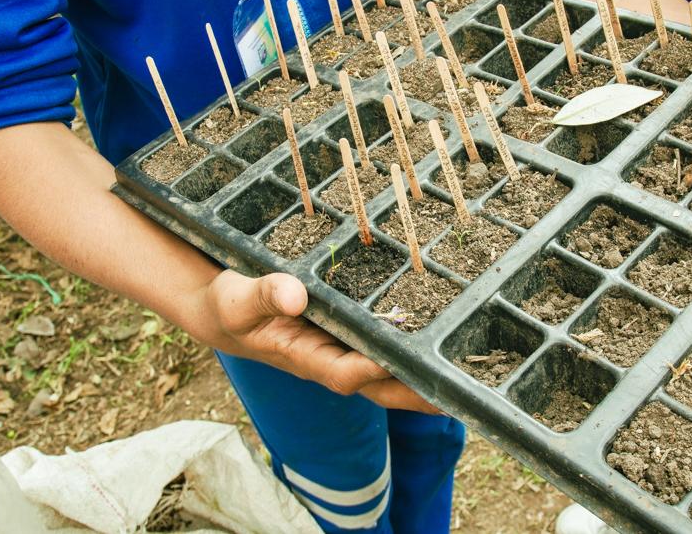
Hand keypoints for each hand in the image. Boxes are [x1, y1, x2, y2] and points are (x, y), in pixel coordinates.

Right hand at [203, 269, 437, 413]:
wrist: (226, 309)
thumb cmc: (230, 306)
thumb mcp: (238, 298)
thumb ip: (264, 295)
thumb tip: (295, 294)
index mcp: (303, 357)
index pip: (342, 372)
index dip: (370, 370)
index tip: (398, 364)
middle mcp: (328, 359)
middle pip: (378, 386)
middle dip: (414, 394)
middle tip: (457, 397)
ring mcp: (340, 351)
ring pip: (386, 372)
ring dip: (421, 379)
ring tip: (465, 377)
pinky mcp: (346, 336)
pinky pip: (383, 349)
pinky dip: (410, 351)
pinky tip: (439, 344)